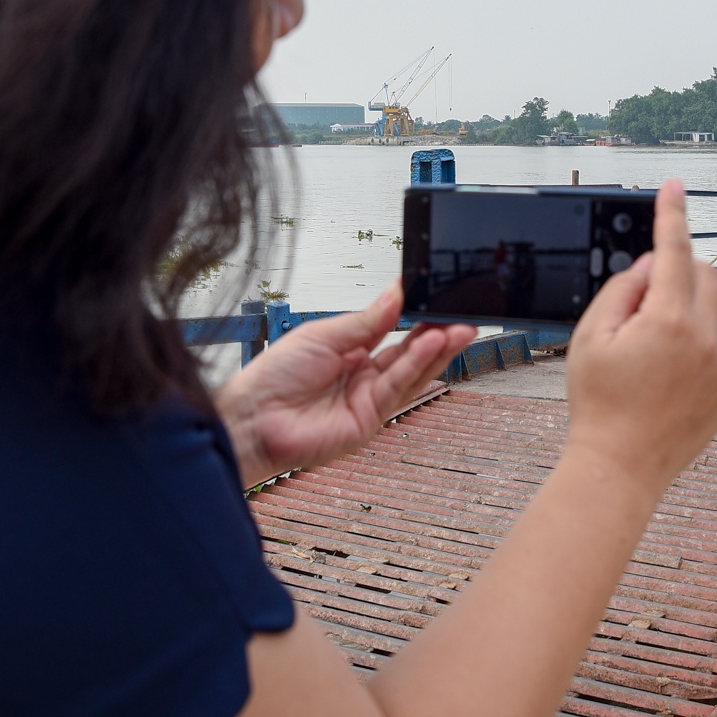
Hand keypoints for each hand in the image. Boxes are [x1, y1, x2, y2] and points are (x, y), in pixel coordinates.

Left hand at [215, 285, 476, 486]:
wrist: (252, 416)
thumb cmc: (274, 377)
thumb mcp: (323, 335)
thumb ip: (366, 321)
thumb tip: (395, 295)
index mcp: (350, 354)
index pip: (393, 334)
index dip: (416, 320)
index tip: (437, 299)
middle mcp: (363, 378)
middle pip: (409, 356)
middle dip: (438, 336)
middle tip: (463, 317)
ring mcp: (368, 402)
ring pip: (411, 373)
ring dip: (437, 350)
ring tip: (458, 328)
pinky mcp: (369, 421)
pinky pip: (397, 388)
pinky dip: (416, 365)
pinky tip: (431, 344)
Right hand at [563, 179, 716, 498]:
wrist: (620, 468)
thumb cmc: (596, 402)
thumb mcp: (590, 337)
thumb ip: (622, 290)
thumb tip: (651, 266)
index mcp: (667, 321)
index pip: (673, 250)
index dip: (671, 213)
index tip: (674, 185)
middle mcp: (705, 340)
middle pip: (705, 275)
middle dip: (679, 269)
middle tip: (643, 295)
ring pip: (711, 314)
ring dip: (684, 312)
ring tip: (646, 353)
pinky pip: (715, 349)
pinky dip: (692, 346)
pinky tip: (661, 379)